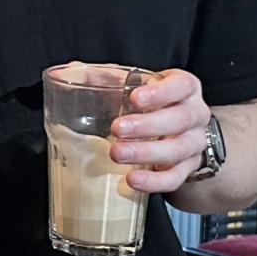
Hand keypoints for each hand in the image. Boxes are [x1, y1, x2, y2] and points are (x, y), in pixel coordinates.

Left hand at [108, 67, 210, 193]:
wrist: (172, 127)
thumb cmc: (148, 101)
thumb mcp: (129, 83)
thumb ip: (99, 77)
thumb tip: (61, 75)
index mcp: (185, 88)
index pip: (181, 86)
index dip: (161, 92)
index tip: (135, 98)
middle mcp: (195, 114)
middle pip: (180, 119)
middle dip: (147, 126)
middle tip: (117, 129)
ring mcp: (194, 143)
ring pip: (178, 150)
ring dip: (147, 153)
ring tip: (117, 154)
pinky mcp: (187, 168)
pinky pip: (176, 178)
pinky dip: (154, 181)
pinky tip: (132, 179)